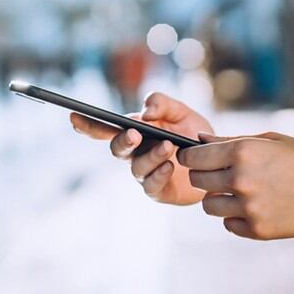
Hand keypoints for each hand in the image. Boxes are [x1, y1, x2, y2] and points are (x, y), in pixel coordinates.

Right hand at [70, 92, 211, 204]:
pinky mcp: (158, 190)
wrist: (219, 161)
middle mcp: (135, 153)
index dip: (88, 125)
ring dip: (151, 155)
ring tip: (169, 146)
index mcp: (136, 131)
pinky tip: (170, 165)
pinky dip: (159, 174)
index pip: (106, 128)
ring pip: (136, 167)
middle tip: (134, 134)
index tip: (74, 117)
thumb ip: (162, 103)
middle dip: (122, 141)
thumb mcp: (180, 111)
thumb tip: (144, 112)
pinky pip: (150, 185)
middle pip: (116, 149)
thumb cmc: (194, 134)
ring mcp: (145, 173)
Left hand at [178, 132, 293, 239]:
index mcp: (242, 152)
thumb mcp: (269, 140)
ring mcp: (249, 207)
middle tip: (219, 174)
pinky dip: (236, 218)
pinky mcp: (257, 230)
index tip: (192, 159)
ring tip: (239, 192)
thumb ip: (230, 141)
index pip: (193, 158)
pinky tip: (254, 207)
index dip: (189, 157)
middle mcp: (241, 179)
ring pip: (209, 206)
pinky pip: (229, 225)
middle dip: (204, 176)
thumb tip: (198, 141)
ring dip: (218, 199)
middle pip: (198, 181)